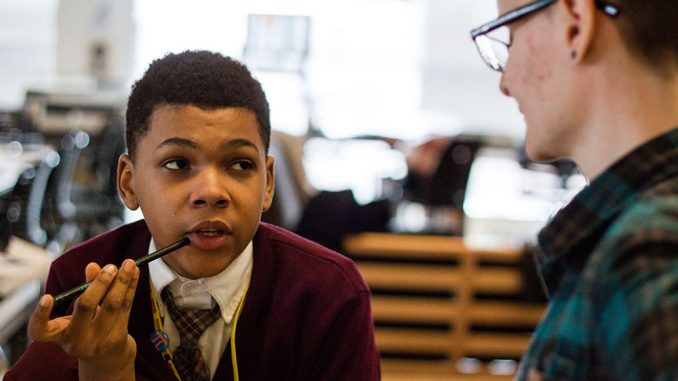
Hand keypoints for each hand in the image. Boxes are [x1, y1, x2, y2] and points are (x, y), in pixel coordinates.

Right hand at [28, 259, 139, 380]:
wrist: (107, 358)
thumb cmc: (87, 329)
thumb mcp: (79, 314)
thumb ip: (84, 289)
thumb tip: (93, 266)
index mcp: (59, 335)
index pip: (40, 331)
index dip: (40, 315)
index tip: (47, 297)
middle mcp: (76, 341)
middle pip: (86, 308)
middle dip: (99, 284)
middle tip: (110, 267)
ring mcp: (98, 341)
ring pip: (112, 306)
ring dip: (122, 282)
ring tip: (128, 265)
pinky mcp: (118, 338)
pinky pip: (126, 307)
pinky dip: (131, 288)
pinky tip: (135, 273)